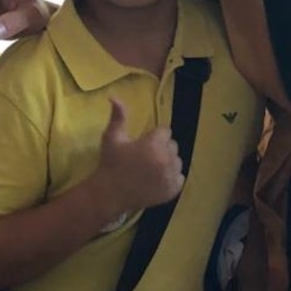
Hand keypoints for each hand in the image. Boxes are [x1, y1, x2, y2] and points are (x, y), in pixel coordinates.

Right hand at [93, 99, 184, 218]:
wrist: (110, 194)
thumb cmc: (111, 163)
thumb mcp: (112, 137)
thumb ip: (118, 116)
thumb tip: (114, 96)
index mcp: (155, 144)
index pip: (165, 132)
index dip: (153, 137)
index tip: (143, 145)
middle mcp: (167, 159)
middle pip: (172, 145)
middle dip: (162, 148)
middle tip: (145, 157)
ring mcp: (171, 176)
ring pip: (177, 161)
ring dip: (168, 162)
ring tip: (151, 169)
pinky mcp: (173, 190)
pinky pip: (180, 177)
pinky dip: (171, 177)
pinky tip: (157, 179)